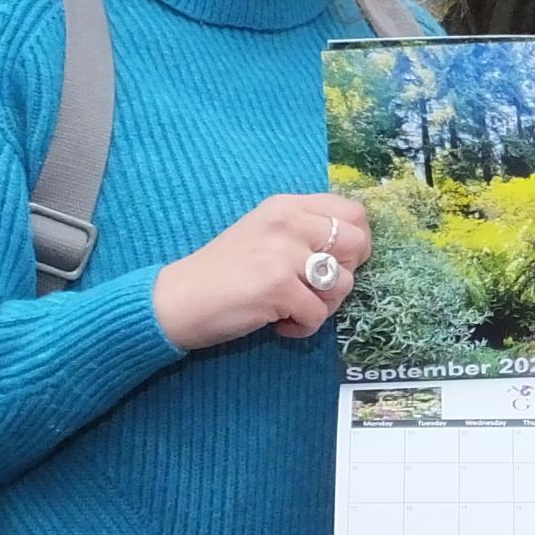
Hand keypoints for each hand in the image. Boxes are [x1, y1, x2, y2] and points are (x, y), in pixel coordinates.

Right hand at [153, 194, 371, 350]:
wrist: (176, 300)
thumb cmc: (223, 273)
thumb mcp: (264, 234)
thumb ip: (304, 232)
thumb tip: (355, 247)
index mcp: (286, 206)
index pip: (352, 212)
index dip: (356, 242)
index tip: (337, 263)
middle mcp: (287, 221)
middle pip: (358, 244)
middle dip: (346, 274)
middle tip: (316, 289)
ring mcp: (283, 252)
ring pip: (343, 283)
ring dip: (324, 306)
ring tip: (293, 309)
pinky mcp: (278, 286)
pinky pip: (318, 315)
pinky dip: (303, 328)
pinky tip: (278, 323)